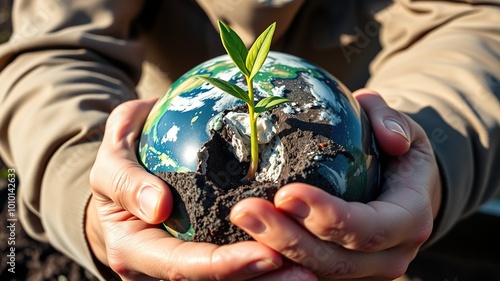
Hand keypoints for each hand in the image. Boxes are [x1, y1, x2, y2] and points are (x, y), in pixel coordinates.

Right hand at [86, 99, 314, 280]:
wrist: (123, 170)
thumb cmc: (118, 158)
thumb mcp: (110, 159)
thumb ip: (125, 180)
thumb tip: (157, 207)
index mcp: (134, 249)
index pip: (182, 266)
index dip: (225, 266)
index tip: (268, 255)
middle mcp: (157, 267)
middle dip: (259, 280)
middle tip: (306, 272)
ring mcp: (178, 262)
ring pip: (226, 279)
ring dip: (268, 278)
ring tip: (311, 270)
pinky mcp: (197, 250)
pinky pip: (232, 260)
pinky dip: (262, 261)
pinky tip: (298, 251)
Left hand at [230, 89, 441, 279]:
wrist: (406, 190)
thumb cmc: (398, 156)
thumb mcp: (406, 128)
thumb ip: (392, 120)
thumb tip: (391, 138)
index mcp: (410, 219)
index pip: (370, 229)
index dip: (329, 217)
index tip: (286, 193)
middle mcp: (390, 255)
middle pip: (336, 260)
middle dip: (288, 239)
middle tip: (245, 210)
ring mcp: (365, 270)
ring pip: (316, 273)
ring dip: (274, 250)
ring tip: (239, 219)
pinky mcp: (342, 272)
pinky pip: (303, 272)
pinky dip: (276, 260)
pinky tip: (247, 235)